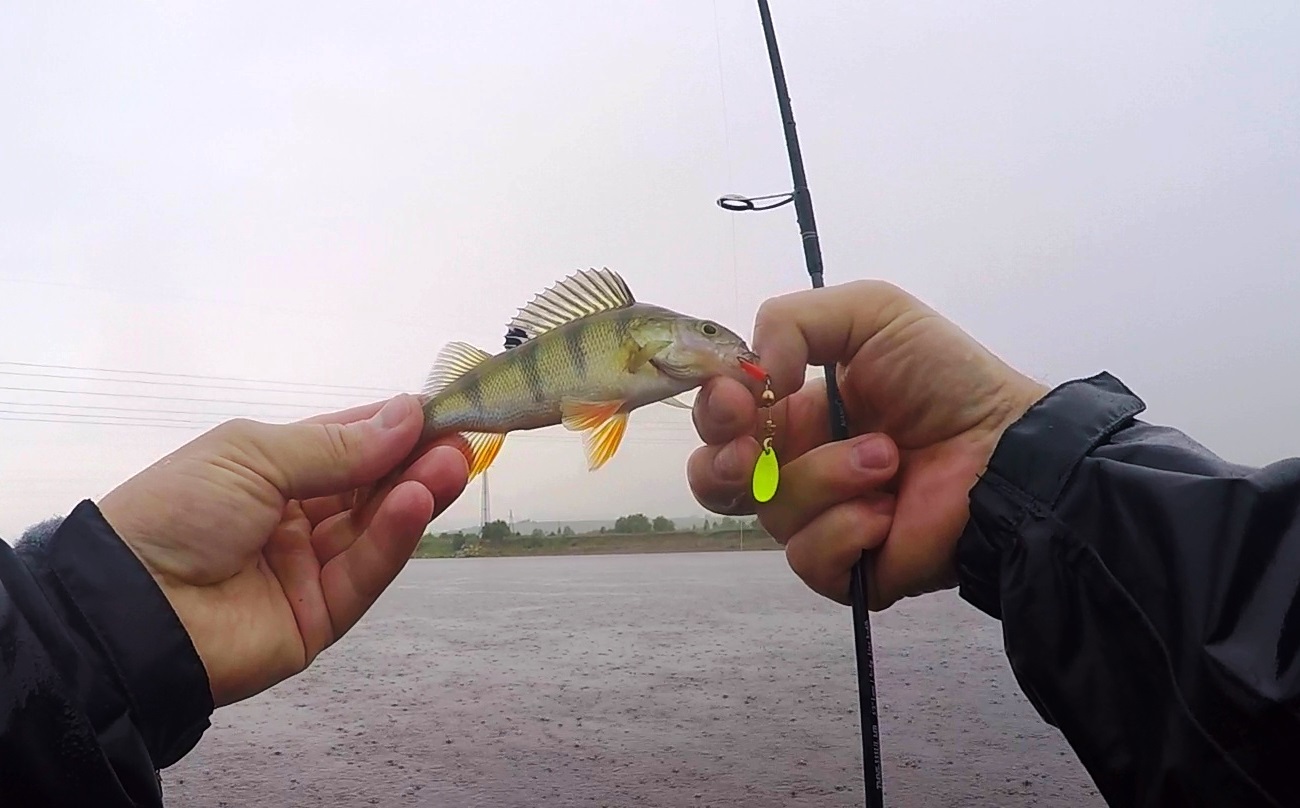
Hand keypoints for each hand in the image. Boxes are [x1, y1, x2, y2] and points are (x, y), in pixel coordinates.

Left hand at [97, 394, 467, 706]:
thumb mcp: (253, 455)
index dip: (393, 427)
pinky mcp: (320, 617)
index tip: (441, 410)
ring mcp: (310, 569)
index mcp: (272, 471)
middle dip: (416, 461)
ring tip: (453, 465)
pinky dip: (395, 538)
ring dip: (416, 494)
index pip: (348, 444)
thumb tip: (406, 415)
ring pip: (376, 528)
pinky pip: (365, 574)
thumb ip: (336, 445)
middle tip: (463, 440)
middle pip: (371, 487)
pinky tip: (417, 503)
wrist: (126, 607)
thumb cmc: (177, 511)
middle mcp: (296, 518)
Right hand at [688, 280, 1046, 608]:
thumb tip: (754, 378)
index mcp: (795, 412)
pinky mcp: (849, 570)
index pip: (721, 422)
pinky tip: (889, 512)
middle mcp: (798, 467)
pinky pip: (809, 560)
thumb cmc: (946, 379)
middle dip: (725, 464)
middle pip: (716, 480)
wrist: (1007, 448)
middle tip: (754, 453)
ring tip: (888, 461)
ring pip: (772, 514)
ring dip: (828, 478)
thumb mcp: (872, 313)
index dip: (715, 412)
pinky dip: (847, 530)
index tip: (739, 399)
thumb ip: (793, 319)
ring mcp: (822, 521)